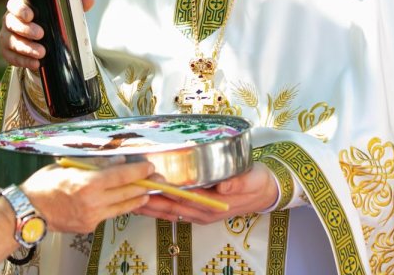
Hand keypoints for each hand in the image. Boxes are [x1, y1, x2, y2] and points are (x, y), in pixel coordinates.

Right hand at [0, 0, 94, 69]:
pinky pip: (11, 57)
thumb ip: (73, 4)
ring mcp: (7, 36)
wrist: (43, 40)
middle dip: (25, 29)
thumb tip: (89, 0)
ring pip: (10, 41)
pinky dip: (23, 61)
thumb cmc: (50, 20)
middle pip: (11, 23)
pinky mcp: (7, 52)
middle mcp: (10, 20)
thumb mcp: (61, 11)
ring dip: (25, 48)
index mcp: (21, 6)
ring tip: (42, 53)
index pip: (14, 4)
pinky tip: (36, 64)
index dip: (20, 9)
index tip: (31, 15)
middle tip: (41, 34)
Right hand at [19, 159, 153, 233]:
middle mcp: (93, 202)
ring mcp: (93, 217)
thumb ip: (95, 165)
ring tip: (144, 192)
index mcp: (88, 183)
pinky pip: (109, 214)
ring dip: (136, 199)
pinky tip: (122, 201)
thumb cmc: (43, 185)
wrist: (28, 211)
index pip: (122, 176)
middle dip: (144, 185)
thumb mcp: (68, 166)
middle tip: (155, 180)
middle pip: (127, 193)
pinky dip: (118, 207)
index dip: (139, 172)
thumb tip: (117, 161)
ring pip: (123, 207)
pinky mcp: (90, 226)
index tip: (149, 167)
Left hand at [133, 164, 277, 224]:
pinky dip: (158, 207)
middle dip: (150, 201)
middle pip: (171, 208)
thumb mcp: (252, 179)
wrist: (264, 192)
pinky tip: (144, 201)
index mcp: (215, 205)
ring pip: (169, 212)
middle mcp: (204, 212)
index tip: (149, 186)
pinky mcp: (197, 211)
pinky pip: (173, 212)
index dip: (166, 193)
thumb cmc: (256, 182)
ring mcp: (199, 214)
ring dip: (150, 206)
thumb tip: (223, 188)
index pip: (185, 199)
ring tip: (128, 197)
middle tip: (129, 191)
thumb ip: (238, 183)